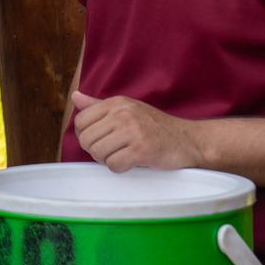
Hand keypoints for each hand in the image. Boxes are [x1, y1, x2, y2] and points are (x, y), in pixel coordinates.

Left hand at [70, 91, 202, 172]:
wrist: (189, 140)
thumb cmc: (155, 127)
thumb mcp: (127, 109)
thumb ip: (99, 106)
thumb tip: (74, 96)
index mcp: (116, 103)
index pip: (81, 121)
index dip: (87, 136)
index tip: (102, 140)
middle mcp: (123, 114)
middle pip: (86, 140)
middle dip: (97, 151)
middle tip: (115, 150)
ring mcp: (133, 131)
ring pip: (97, 153)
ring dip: (108, 160)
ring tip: (124, 155)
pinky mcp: (142, 150)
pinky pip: (113, 165)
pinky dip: (120, 168)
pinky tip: (133, 162)